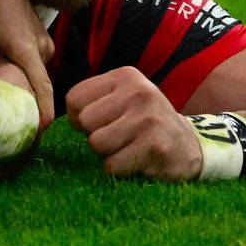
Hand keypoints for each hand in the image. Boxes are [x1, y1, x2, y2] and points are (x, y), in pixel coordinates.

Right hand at [0, 0, 53, 125]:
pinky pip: (39, 81)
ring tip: (28, 126)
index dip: (35, 101)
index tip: (32, 123)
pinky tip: (44, 120)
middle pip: (38, 84)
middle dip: (31, 105)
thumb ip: (4, 48)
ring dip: (31, 104)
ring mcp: (38, 47)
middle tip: (24, 127)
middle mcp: (44, 46)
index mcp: (40, 43)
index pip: (39, 79)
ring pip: (37, 85)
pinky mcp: (26, 48)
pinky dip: (42, 101)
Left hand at [65, 67, 202, 180]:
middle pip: (85, 122)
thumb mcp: (122, 97)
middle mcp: (138, 92)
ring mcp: (148, 119)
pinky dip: (120, 168)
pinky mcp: (155, 147)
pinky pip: (112, 165)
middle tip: (118, 136)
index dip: (78, 117)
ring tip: (128, 146)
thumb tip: (58, 115)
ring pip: (96, 144)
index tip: (97, 123)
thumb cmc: (143, 121)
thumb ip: (92, 98)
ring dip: (107, 153)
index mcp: (125, 76)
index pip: (74, 98)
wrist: (188, 146)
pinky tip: (137, 159)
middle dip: (95, 135)